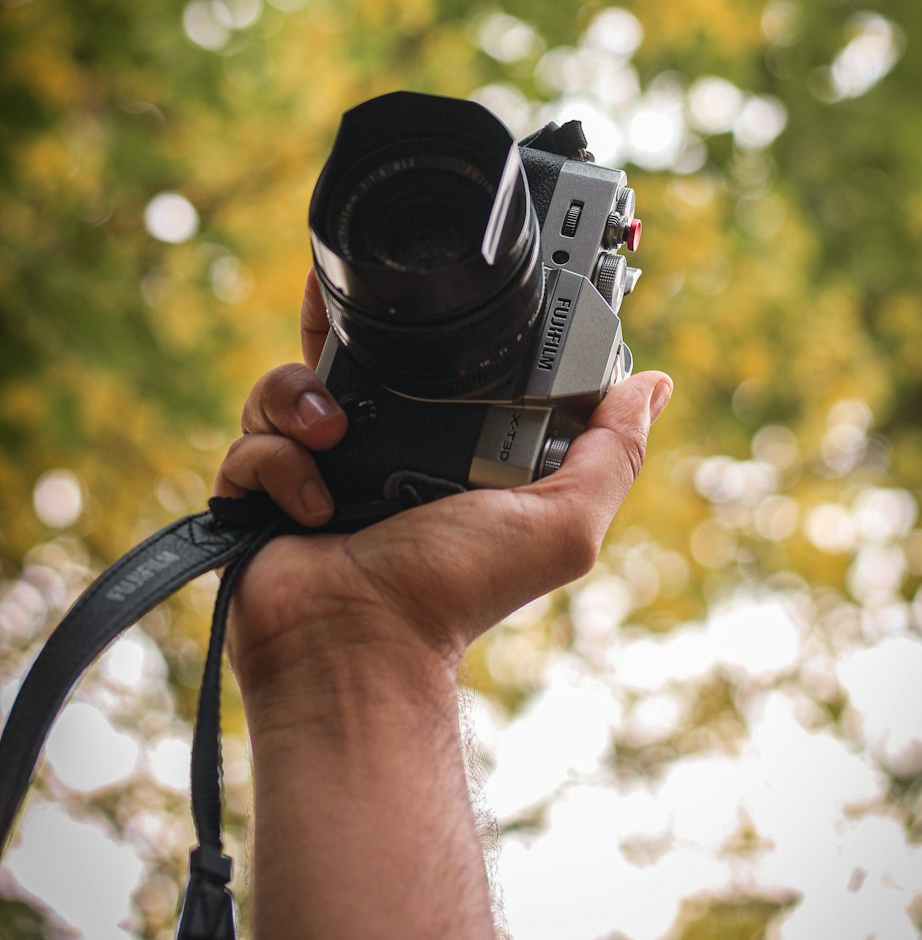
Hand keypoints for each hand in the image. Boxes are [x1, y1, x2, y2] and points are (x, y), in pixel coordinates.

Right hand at [216, 273, 672, 717]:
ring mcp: (314, 469)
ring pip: (288, 385)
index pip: (429, 364)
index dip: (423, 326)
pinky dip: (275, 463)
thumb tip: (652, 385)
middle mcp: (377, 452)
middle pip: (347, 357)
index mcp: (443, 449)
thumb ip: (609, 452)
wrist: (357, 648)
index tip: (424, 291)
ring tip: (334, 438)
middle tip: (356, 342)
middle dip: (343, 339)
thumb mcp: (560, 520)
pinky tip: (312, 504)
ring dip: (303, 400)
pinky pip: (250, 440)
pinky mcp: (258, 492)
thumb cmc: (458, 592)